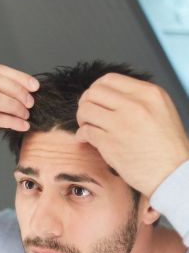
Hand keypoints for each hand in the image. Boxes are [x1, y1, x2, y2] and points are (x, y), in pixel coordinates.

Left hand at [76, 73, 188, 196]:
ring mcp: (121, 123)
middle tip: (88, 115)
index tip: (95, 100)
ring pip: (85, 110)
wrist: (171, 173)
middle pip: (93, 92)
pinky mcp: (110, 143)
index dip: (95, 89)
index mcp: (149, 93)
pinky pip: (85, 132)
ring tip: (87, 127)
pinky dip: (81, 136)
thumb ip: (137, 100)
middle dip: (85, 103)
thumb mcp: (160, 110)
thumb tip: (107, 97)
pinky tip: (86, 140)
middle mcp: (135, 105)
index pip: (109, 79)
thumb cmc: (165, 146)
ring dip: (81, 119)